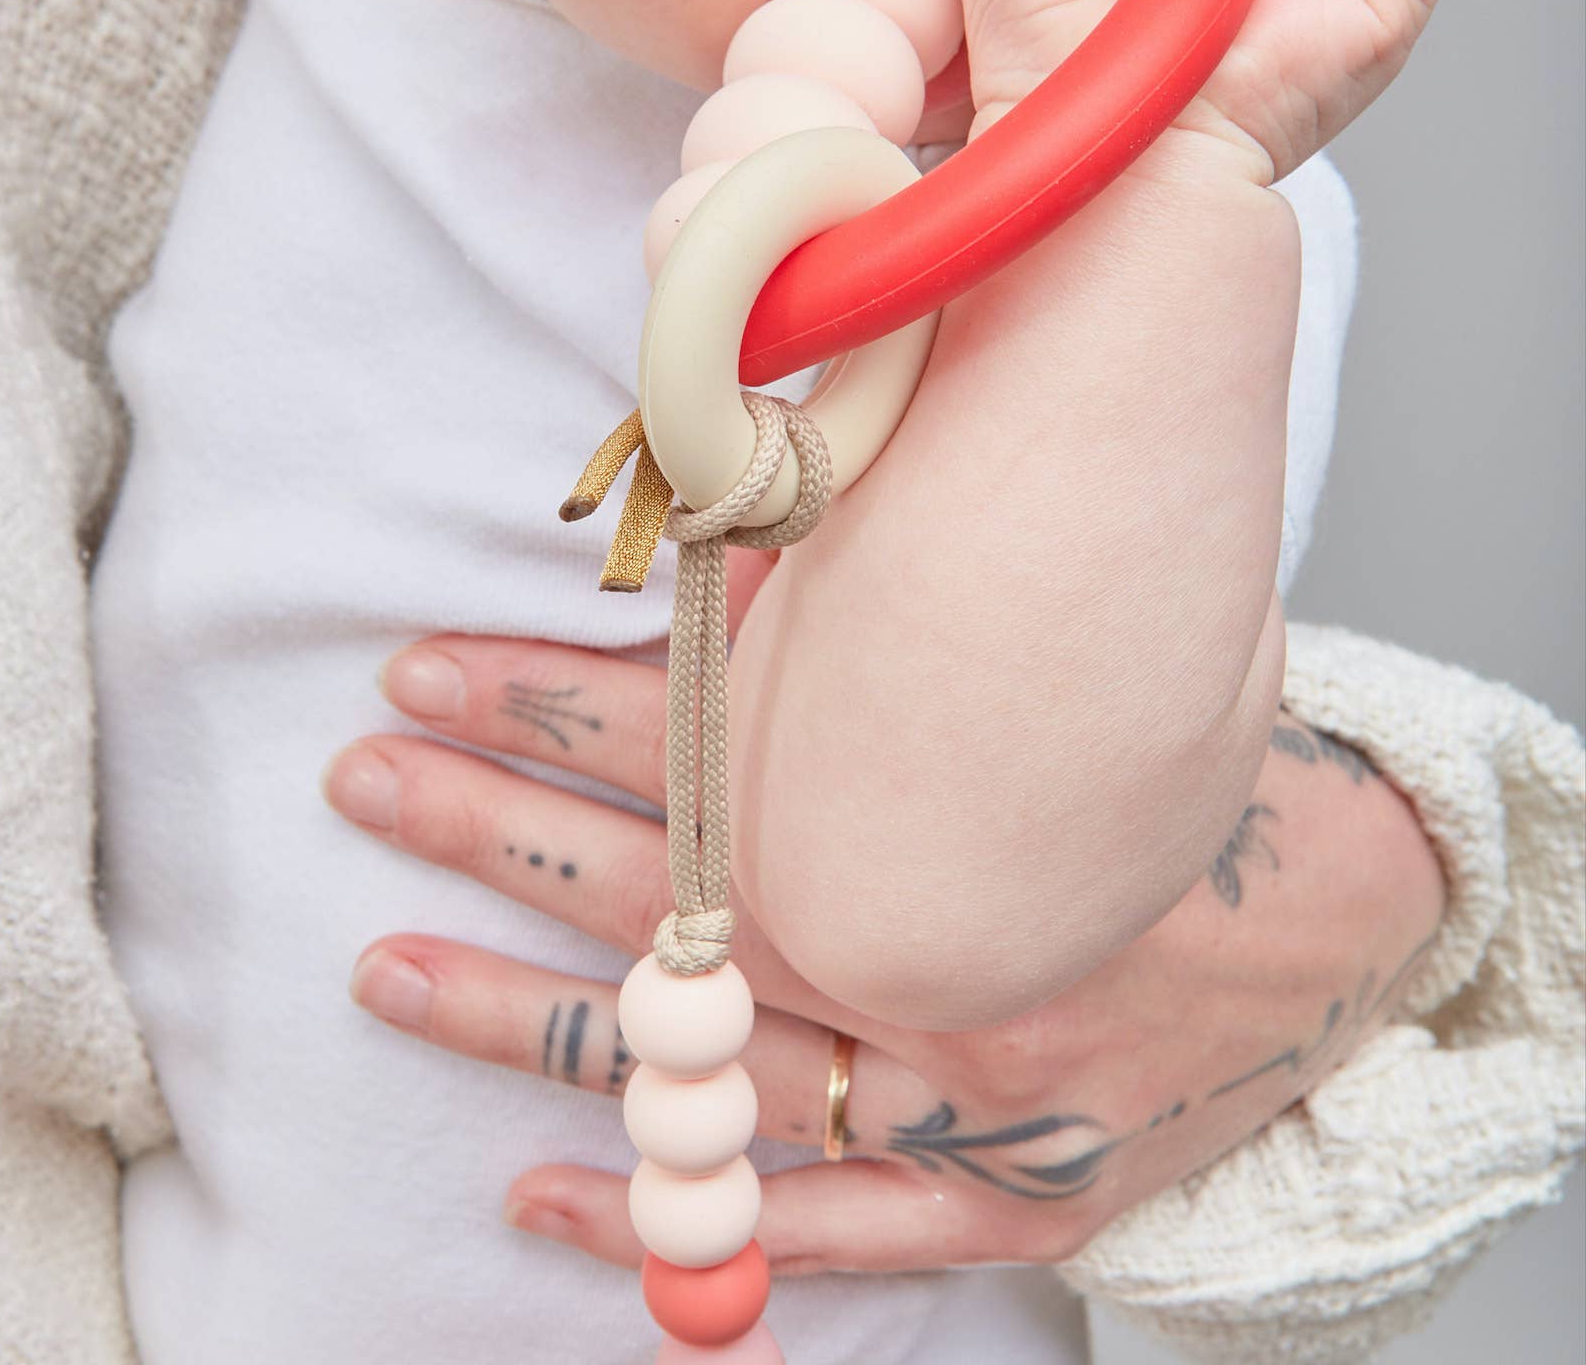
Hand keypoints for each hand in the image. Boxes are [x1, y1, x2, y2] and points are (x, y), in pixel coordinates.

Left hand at [320, 578, 1445, 1274]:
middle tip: (363, 777)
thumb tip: (734, 508)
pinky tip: (532, 1191)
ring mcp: (959, 1103)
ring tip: (383, 965)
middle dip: (490, 828)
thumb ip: (907, 600)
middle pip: (662, 894)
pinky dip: (660, 1217)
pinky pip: (800, 1232)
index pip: (694, 742)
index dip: (539, 699)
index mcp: (945, 808)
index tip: (416, 663)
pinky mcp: (999, 1200)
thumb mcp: (1066, 650)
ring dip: (521, 1017)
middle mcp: (936, 962)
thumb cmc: (1207, 764)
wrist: (1376, 920)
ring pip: (695, 1071)